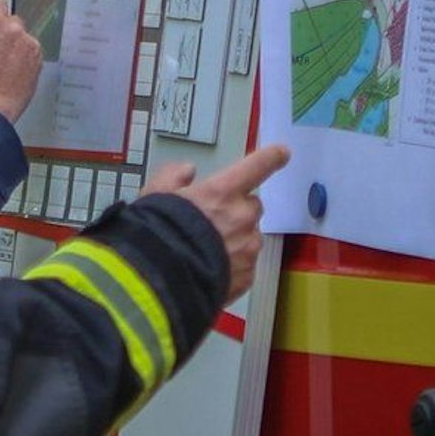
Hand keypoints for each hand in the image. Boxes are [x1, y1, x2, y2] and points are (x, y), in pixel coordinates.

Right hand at [142, 145, 290, 297]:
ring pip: (249, 236)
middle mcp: (241, 218)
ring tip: (204, 249)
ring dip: (234, 238)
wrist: (159, 282)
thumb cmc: (156, 236)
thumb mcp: (153, 196)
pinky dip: (232, 264)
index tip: (281, 153)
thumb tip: (185, 172)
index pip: (256, 167)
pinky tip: (208, 267)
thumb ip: (172, 177)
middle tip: (211, 219)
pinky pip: (245, 264)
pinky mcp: (247, 276)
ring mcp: (247, 249)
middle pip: (252, 205)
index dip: (270, 158)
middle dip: (236, 209)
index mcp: (222, 192)